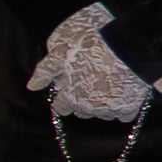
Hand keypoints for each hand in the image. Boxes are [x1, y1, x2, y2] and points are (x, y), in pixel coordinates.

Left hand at [33, 4, 153, 126]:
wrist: (126, 47)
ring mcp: (109, 110)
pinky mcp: (128, 108)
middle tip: (89, 83)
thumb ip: (45, 71)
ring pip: (102, 113)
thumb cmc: (91, 48)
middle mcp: (88, 108)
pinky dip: (122, 107)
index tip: (69, 89)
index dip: (64, 98)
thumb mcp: (60, 54)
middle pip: (82, 111)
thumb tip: (32, 85)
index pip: (61, 107)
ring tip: (107, 86)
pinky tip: (122, 93)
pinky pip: (123, 115)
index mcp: (70, 97)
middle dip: (83, 101)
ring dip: (102, 104)